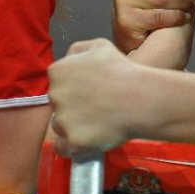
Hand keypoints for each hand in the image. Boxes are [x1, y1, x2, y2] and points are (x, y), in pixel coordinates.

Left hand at [48, 38, 135, 156]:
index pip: (57, 82)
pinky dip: (70, 146)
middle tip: (95, 106)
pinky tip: (83, 141)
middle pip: (57, 104)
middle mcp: (54, 95)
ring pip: (60, 126)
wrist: (140, 99)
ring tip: (97, 123)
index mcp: (58, 72)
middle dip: (71, 105)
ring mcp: (62, 120)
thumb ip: (77, 50)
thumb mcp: (99, 46)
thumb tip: (68, 61)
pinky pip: (63, 147)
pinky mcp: (73, 141)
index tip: (88, 91)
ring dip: (72, 126)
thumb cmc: (122, 70)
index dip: (73, 87)